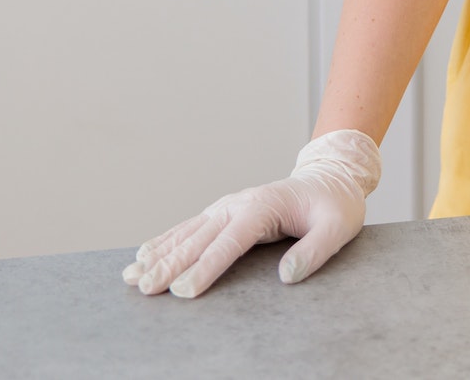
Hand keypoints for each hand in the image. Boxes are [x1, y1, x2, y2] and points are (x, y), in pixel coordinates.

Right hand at [123, 129, 381, 297]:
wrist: (331, 178)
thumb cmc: (335, 205)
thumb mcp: (338, 227)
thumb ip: (315, 251)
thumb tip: (288, 276)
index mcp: (264, 206)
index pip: (230, 242)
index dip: (206, 267)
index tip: (184, 291)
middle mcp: (238, 203)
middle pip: (199, 238)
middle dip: (170, 265)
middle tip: (145, 289)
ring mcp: (228, 206)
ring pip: (187, 233)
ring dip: (159, 254)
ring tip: (132, 275)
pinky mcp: (224, 212)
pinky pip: (190, 228)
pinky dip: (165, 241)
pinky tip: (145, 254)